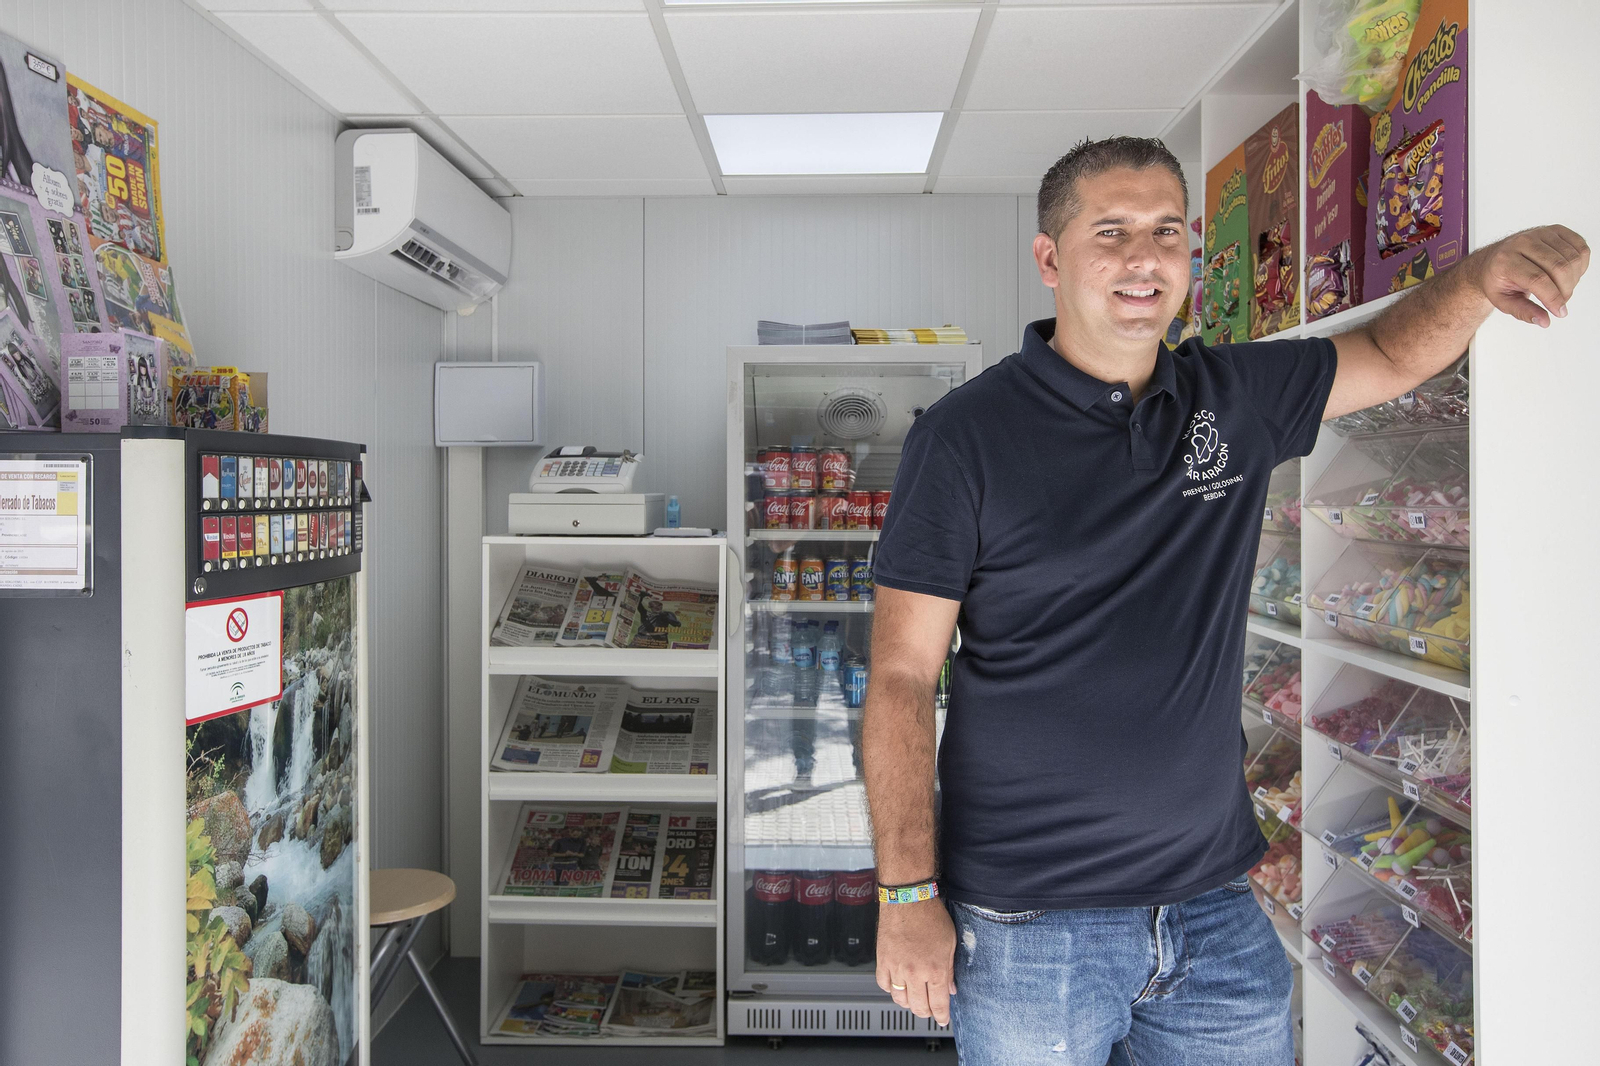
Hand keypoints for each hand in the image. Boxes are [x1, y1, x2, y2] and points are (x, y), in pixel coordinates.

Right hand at [875, 900, 956, 1025]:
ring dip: (909, 1003)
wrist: (908, 898)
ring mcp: (897, 968)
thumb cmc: (930, 916)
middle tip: (930, 1010)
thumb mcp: (950, 943)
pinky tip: (897, 985)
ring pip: (900, 999)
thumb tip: (950, 988)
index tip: (942, 1019)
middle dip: (926, 1012)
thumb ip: (949, 970)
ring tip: (914, 999)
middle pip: (919, 1007)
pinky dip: (891, 989)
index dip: (941, 1016)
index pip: (938, 1004)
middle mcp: (915, 973)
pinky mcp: (882, 961)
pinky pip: (884, 984)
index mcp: (935, 970)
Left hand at [1474, 224, 1590, 326]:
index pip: (1537, 279)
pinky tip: (1568, 274)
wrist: (1495, 259)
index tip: (1559, 312)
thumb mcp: (1503, 300)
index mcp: (1505, 260)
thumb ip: (1523, 312)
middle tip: (1560, 303)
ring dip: (1573, 280)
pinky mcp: (1555, 230)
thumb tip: (1544, 321)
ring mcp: (1540, 233)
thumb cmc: (1499, 279)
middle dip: (1565, 291)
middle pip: (1559, 268)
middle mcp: (1523, 242)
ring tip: (1561, 288)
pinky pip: (1580, 248)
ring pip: (1572, 258)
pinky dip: (1580, 265)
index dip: (1553, 298)